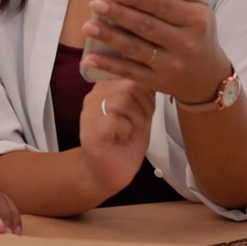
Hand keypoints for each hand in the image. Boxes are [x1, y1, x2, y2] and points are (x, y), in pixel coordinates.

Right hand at [77, 79, 155, 195]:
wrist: (107, 173)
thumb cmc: (125, 143)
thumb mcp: (140, 113)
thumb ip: (144, 93)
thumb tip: (156, 74)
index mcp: (106, 88)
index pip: (130, 71)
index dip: (146, 90)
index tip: (146, 109)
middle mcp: (95, 95)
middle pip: (129, 83)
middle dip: (145, 105)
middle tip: (141, 123)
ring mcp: (90, 111)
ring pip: (124, 99)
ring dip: (137, 119)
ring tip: (131, 132)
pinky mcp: (92, 129)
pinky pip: (117, 119)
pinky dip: (127, 130)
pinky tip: (122, 139)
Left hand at [80, 0, 230, 104]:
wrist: (208, 79)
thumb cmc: (200, 37)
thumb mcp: (202, 12)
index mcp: (195, 21)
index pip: (164, 6)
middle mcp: (185, 44)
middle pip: (146, 26)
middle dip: (118, 14)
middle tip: (96, 4)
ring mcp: (171, 66)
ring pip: (135, 49)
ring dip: (109, 37)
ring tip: (89, 26)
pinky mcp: (158, 82)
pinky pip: (130, 73)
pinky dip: (109, 66)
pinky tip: (90, 59)